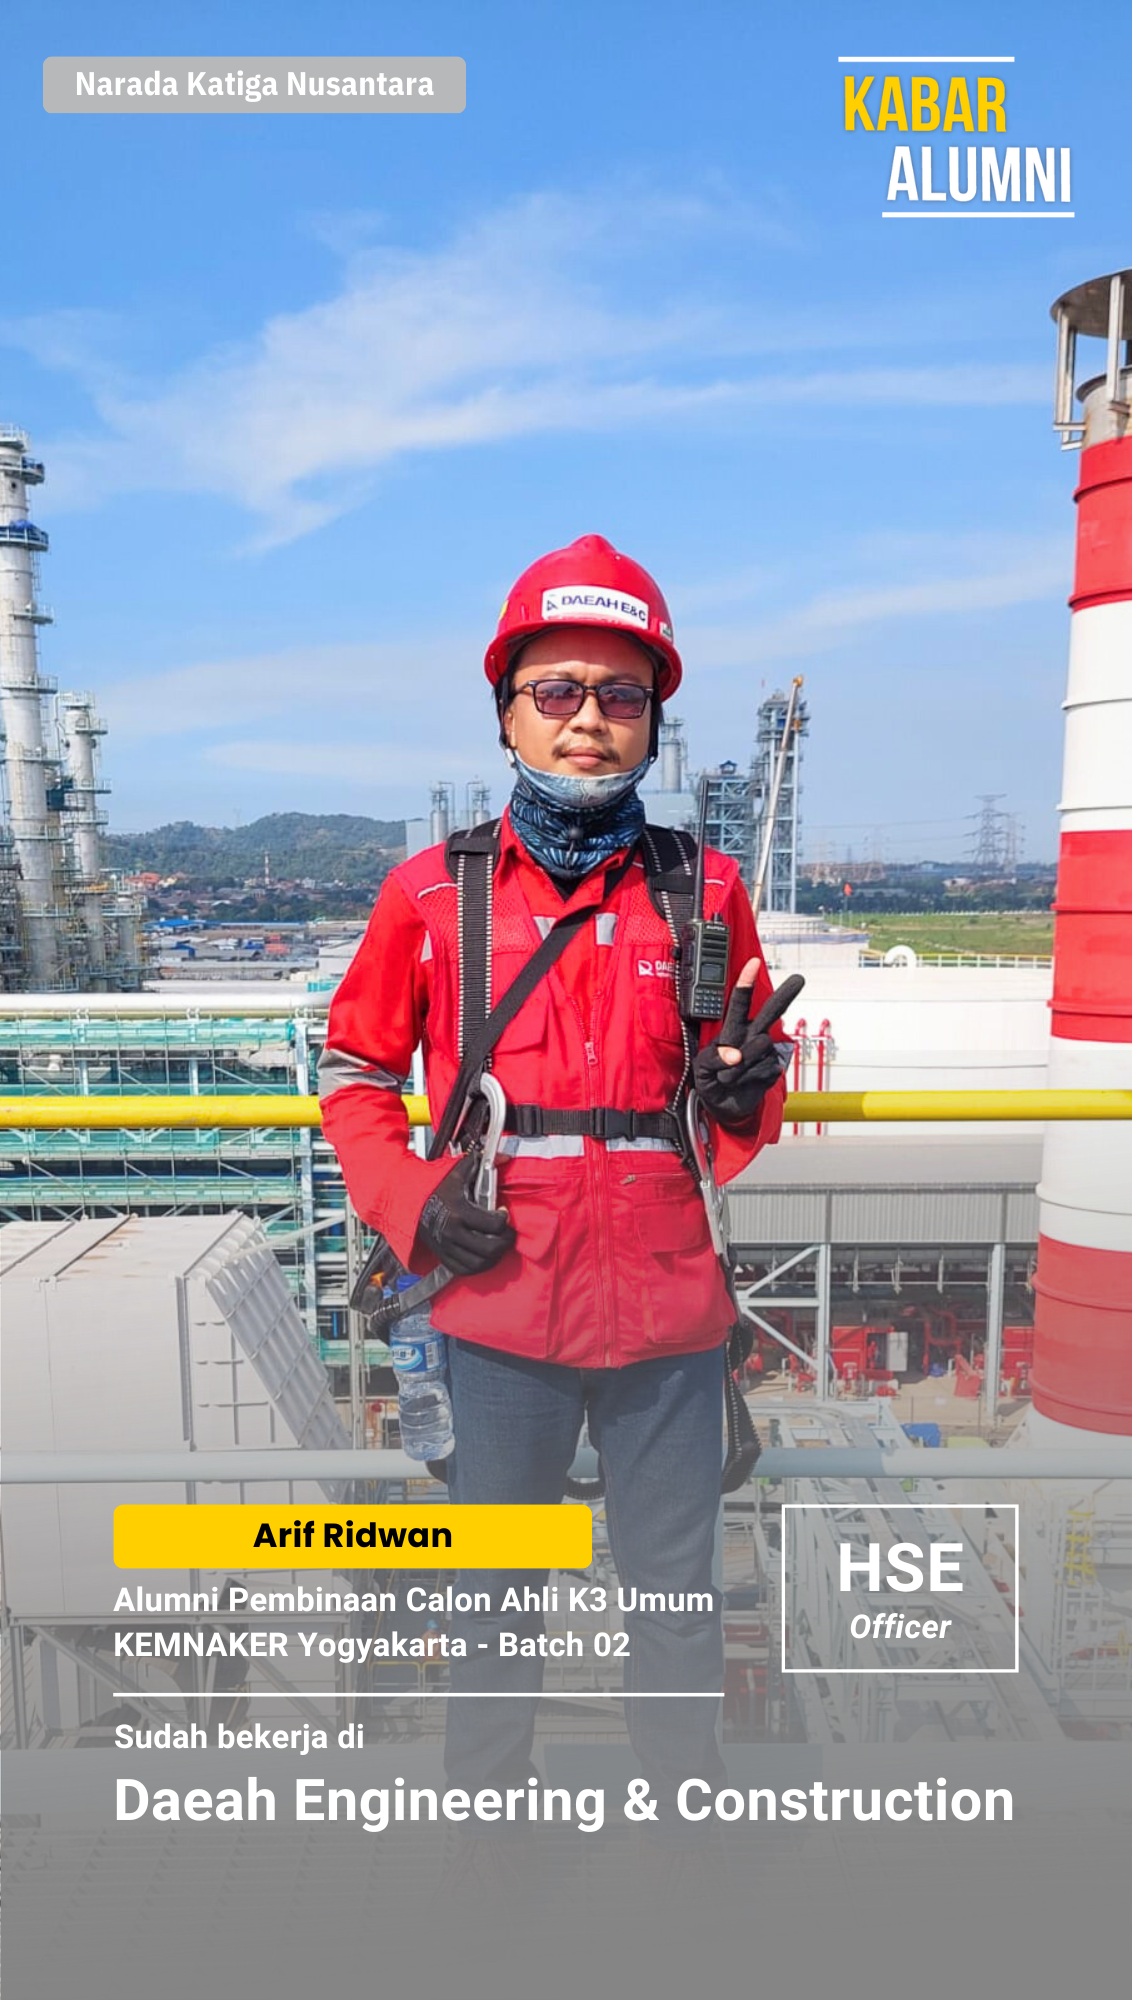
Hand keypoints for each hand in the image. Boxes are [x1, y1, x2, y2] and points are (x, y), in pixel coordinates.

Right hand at [417, 1153, 515, 1275]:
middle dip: (505, 1241)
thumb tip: (503, 1157)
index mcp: (459, 1212)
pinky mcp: (443, 1256)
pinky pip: (466, 1270)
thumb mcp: (456, 1172)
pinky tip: (483, 1256)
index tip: (502, 1213)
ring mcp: (448, 1247)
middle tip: (506, 1233)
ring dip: (494, 1256)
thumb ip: (479, 1164)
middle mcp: (453, 1233)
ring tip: (497, 1244)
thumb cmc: (433, 1187)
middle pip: (490, 1248)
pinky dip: (479, 1266)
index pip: (494, 1224)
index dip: (503, 1219)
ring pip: (480, 1263)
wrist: (407, 1202)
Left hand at [691, 960, 803, 1126]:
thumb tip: (735, 1054)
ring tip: (730, 1077)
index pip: (739, 1004)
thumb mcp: (702, 1069)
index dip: (746, 983)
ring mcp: (764, 1053)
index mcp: (732, 1030)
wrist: (724, 1107)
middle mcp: (750, 1037)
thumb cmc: (710, 1081)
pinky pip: (763, 1070)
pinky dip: (748, 1079)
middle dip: (784, 996)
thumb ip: (715, 1059)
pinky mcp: (772, 1069)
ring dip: (740, 1066)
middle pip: (770, 1013)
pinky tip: (744, 1083)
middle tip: (799, 979)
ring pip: (759, 1047)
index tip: (754, 963)